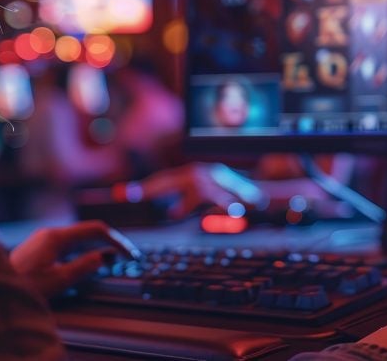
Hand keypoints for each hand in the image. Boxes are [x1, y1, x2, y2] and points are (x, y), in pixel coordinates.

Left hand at [9, 220, 139, 296]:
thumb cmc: (24, 286)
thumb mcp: (60, 279)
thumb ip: (85, 266)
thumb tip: (106, 256)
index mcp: (57, 236)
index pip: (96, 229)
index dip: (116, 240)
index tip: (129, 254)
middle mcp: (50, 233)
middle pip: (88, 232)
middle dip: (109, 242)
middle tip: (126, 256)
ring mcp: (43, 239)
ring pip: (78, 239)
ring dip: (96, 247)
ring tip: (112, 260)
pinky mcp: (39, 248)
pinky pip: (68, 245)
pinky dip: (83, 251)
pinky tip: (88, 261)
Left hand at [135, 163, 262, 219]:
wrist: (267, 193)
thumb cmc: (237, 198)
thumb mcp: (210, 199)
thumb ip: (190, 202)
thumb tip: (172, 211)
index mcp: (196, 175)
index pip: (164, 180)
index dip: (143, 187)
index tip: (119, 193)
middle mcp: (204, 173)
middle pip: (171, 180)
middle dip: (148, 188)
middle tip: (127, 195)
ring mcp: (220, 181)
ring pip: (196, 189)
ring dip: (186, 203)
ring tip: (175, 213)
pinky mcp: (236, 192)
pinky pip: (223, 201)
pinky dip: (220, 207)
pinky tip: (222, 212)